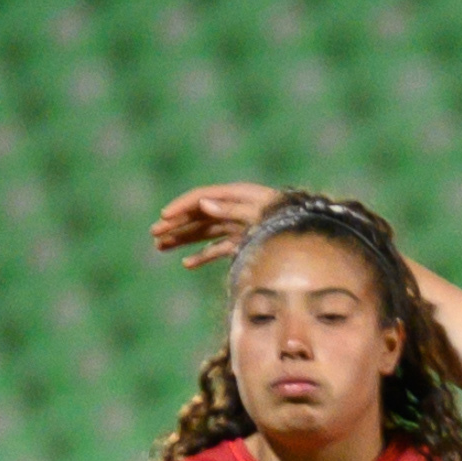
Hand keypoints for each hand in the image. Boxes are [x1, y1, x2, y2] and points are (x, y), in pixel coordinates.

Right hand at [150, 183, 282, 267]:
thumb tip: (203, 205)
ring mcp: (236, 227)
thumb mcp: (259, 214)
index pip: (201, 198)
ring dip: (181, 239)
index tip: (164, 217)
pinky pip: (216, 249)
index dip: (181, 207)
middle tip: (154, 234)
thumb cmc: (285, 221)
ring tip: (160, 247)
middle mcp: (232, 209)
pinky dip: (202, 256)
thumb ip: (232, 210)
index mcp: (235, 195)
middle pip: (197, 215)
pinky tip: (187, 264)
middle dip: (175, 225)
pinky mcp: (241, 243)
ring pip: (202, 233)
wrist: (308, 235)